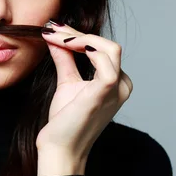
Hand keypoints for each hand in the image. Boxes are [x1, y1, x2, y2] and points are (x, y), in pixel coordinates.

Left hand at [36, 21, 132, 160]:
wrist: (60, 146)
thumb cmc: (65, 121)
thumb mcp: (67, 82)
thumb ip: (65, 58)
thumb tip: (55, 36)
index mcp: (116, 82)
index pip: (103, 49)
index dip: (79, 36)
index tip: (55, 29)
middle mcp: (122, 85)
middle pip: (107, 45)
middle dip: (78, 34)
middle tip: (53, 29)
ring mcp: (117, 88)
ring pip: (108, 48)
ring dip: (79, 38)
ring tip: (56, 36)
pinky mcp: (106, 91)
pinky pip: (104, 60)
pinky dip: (85, 47)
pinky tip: (66, 44)